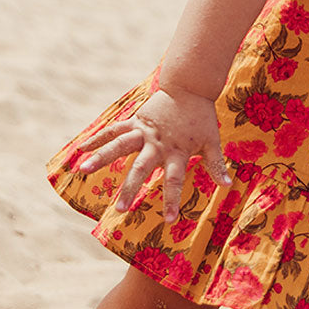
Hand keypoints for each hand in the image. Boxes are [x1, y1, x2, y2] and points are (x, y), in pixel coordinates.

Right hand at [76, 85, 230, 221]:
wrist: (190, 87)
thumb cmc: (201, 118)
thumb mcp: (211, 141)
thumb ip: (216, 165)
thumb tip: (227, 186)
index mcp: (176, 151)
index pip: (174, 180)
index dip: (172, 200)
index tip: (169, 220)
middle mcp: (157, 143)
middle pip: (141, 168)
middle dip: (130, 189)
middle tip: (119, 209)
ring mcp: (144, 131)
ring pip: (119, 146)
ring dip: (101, 158)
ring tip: (83, 170)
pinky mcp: (135, 121)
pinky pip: (113, 130)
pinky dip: (97, 139)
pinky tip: (81, 150)